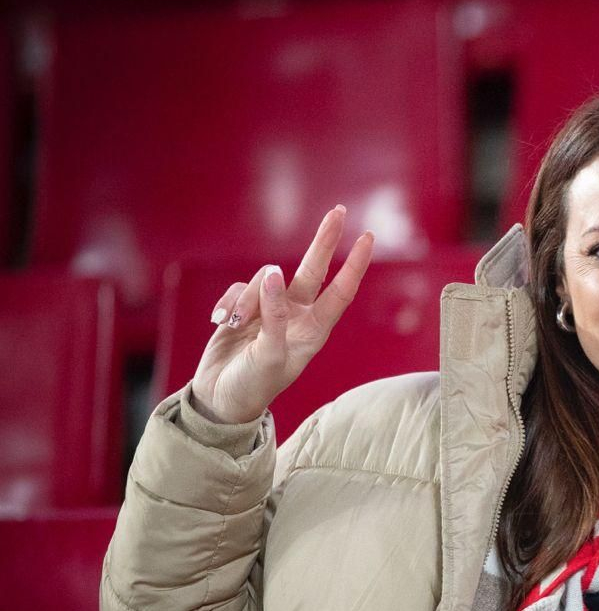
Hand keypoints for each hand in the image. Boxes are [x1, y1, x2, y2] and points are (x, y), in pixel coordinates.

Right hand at [190, 205, 374, 424]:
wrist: (219, 399)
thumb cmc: (252, 385)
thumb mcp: (268, 354)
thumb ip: (273, 315)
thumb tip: (274, 273)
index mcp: (314, 330)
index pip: (340, 291)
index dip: (354, 265)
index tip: (367, 238)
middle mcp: (297, 316)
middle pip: (313, 270)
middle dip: (324, 241)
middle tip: (339, 211)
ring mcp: (270, 310)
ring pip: (263, 280)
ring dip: (247, 299)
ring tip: (235, 326)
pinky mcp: (243, 308)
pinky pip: (238, 289)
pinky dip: (227, 302)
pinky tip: (219, 322)